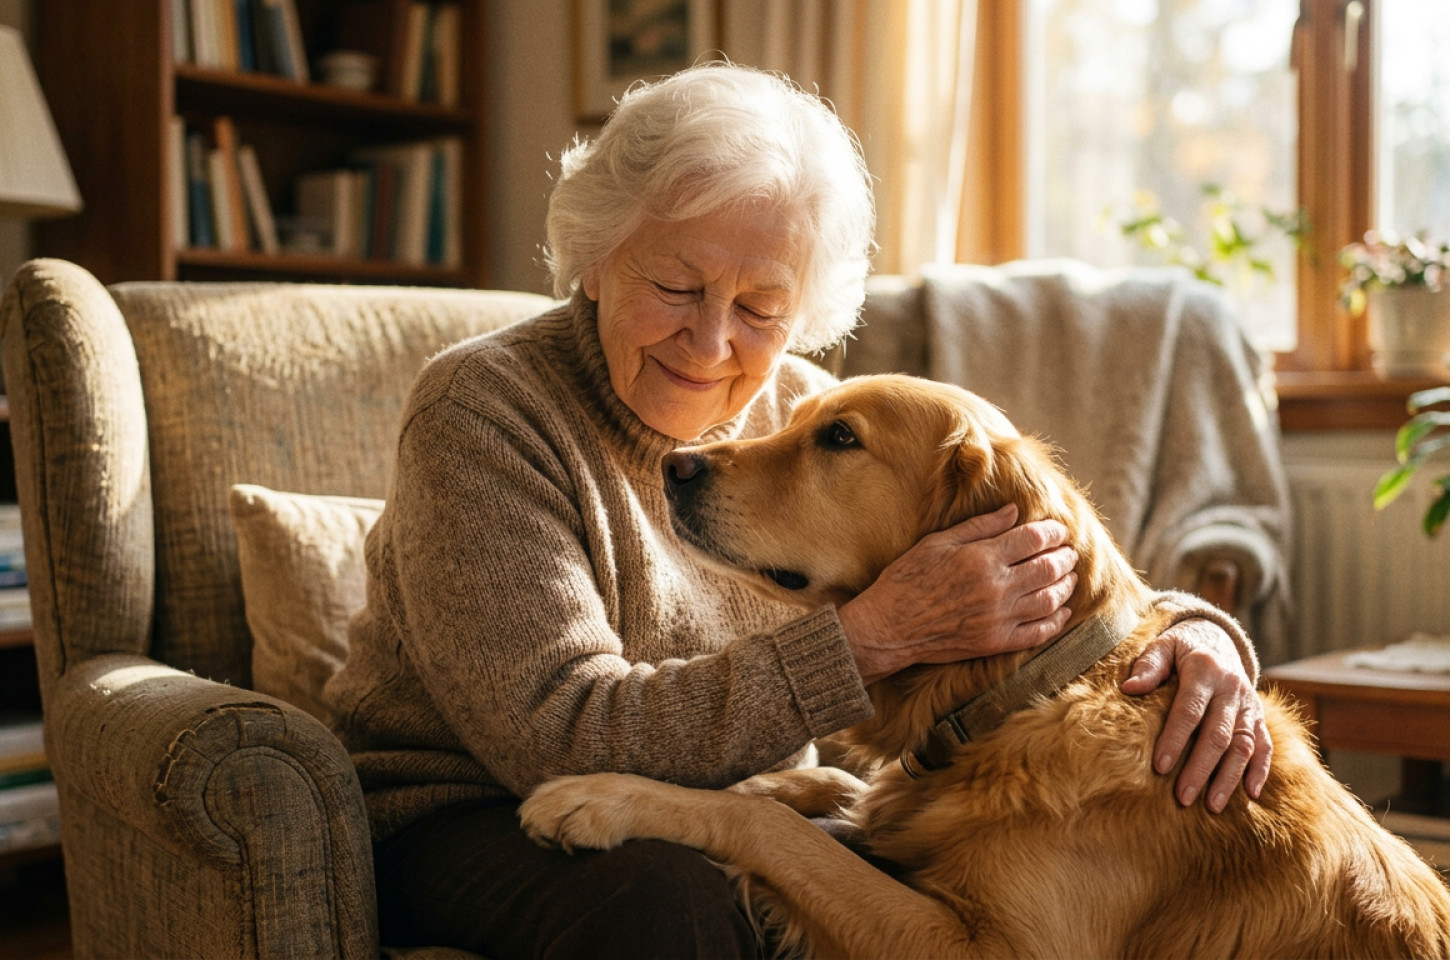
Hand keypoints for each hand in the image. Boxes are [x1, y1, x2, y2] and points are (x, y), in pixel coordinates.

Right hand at [839, 504, 1077, 683]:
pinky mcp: (996, 643)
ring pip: (1050, 600)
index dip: (1052, 532)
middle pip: (1048, 568)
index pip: (1033, 539)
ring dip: (1066, 585)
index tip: (1058, 529)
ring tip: (1069, 576)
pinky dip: (1057, 621)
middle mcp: (996, 588)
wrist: (889, 626)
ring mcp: (998, 619)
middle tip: (1069, 551)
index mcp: (981, 558)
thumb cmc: (907, 578)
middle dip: (1064, 557)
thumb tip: (1014, 511)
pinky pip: (1039, 633)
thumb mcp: (938, 542)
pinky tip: (1062, 610)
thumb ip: (980, 526)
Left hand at [1121, 618, 1271, 812]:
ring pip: (1244, 745)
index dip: (1175, 739)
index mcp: (1205, 670)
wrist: (1218, 640)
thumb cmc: (1182, 649)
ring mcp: (1249, 705)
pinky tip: (1249, 794)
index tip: (1160, 766)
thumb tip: (1130, 689)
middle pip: (1218, 734)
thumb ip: (1149, 665)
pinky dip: (1260, 771)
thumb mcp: (1164, 645)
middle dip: (1200, 768)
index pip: (1189, 710)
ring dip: (1229, 777)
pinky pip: (1264, 746)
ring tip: (1212, 806)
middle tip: (1183, 798)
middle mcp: (1232, 689)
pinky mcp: (1259, 717)